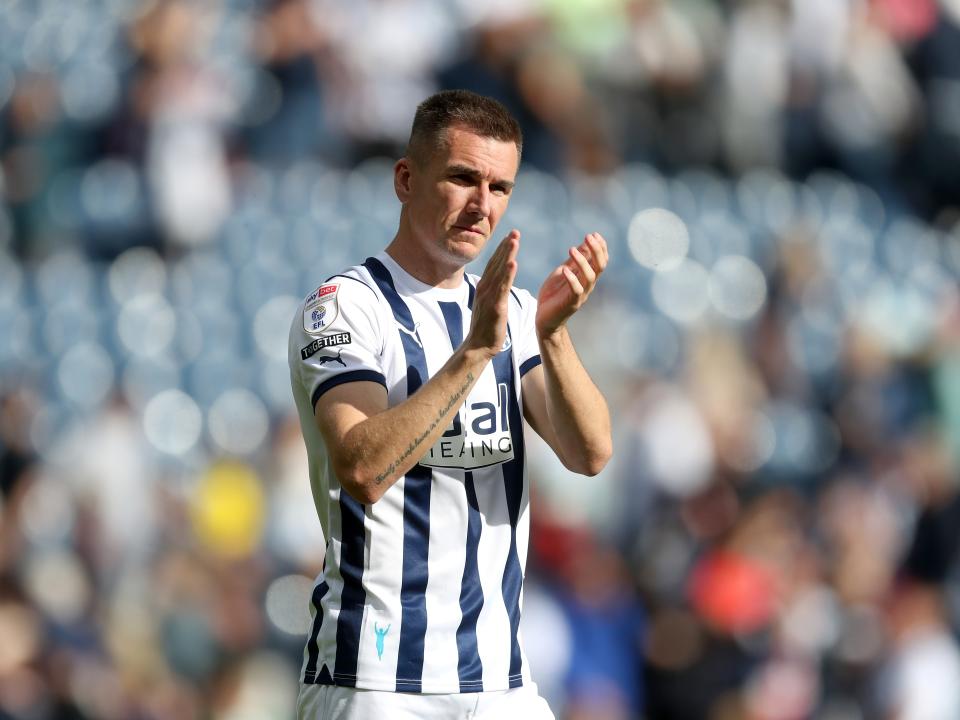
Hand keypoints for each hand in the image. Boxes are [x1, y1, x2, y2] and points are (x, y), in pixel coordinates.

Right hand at [465, 230, 518, 358]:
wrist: (478, 346)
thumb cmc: (484, 328)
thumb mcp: (487, 304)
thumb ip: (489, 291)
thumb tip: (490, 282)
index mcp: (484, 287)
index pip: (494, 264)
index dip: (502, 249)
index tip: (511, 236)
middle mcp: (485, 288)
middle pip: (497, 263)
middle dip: (506, 246)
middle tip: (515, 231)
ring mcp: (489, 296)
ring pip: (500, 272)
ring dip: (507, 254)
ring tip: (515, 240)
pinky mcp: (495, 306)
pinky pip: (502, 288)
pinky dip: (508, 274)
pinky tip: (514, 263)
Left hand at [536, 232, 607, 336]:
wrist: (544, 317)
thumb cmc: (554, 294)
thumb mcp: (564, 271)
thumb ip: (575, 260)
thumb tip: (585, 243)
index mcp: (587, 277)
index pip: (600, 260)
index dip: (600, 247)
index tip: (594, 234)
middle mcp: (588, 285)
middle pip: (600, 266)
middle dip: (596, 250)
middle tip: (588, 236)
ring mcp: (581, 295)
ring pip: (590, 276)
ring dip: (582, 261)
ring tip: (571, 249)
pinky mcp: (571, 303)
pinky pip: (576, 290)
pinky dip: (572, 279)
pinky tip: (565, 270)